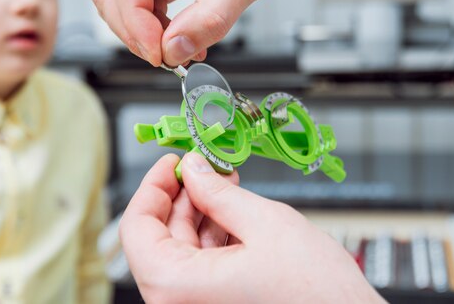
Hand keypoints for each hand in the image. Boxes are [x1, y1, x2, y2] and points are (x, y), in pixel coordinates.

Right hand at [91, 0, 305, 65]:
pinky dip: (157, 30)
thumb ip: (210, 18)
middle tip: (164, 56)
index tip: (156, 49)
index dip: (134, 16)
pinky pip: (142, 7)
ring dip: (145, 32)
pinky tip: (182, 40)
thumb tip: (174, 49)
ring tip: (179, 50)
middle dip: (135, 27)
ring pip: (121, 1)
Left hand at [119, 152, 383, 303]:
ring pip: (182, 248)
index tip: (171, 163)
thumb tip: (193, 167)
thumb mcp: (264, 223)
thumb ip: (217, 192)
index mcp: (177, 287)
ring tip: (225, 183)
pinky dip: (214, 234)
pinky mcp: (217, 303)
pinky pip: (201, 264)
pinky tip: (234, 210)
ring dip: (201, 211)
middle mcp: (179, 302)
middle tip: (204, 166)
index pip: (136, 227)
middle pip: (159, 236)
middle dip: (183, 195)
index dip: (152, 186)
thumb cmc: (317, 295)